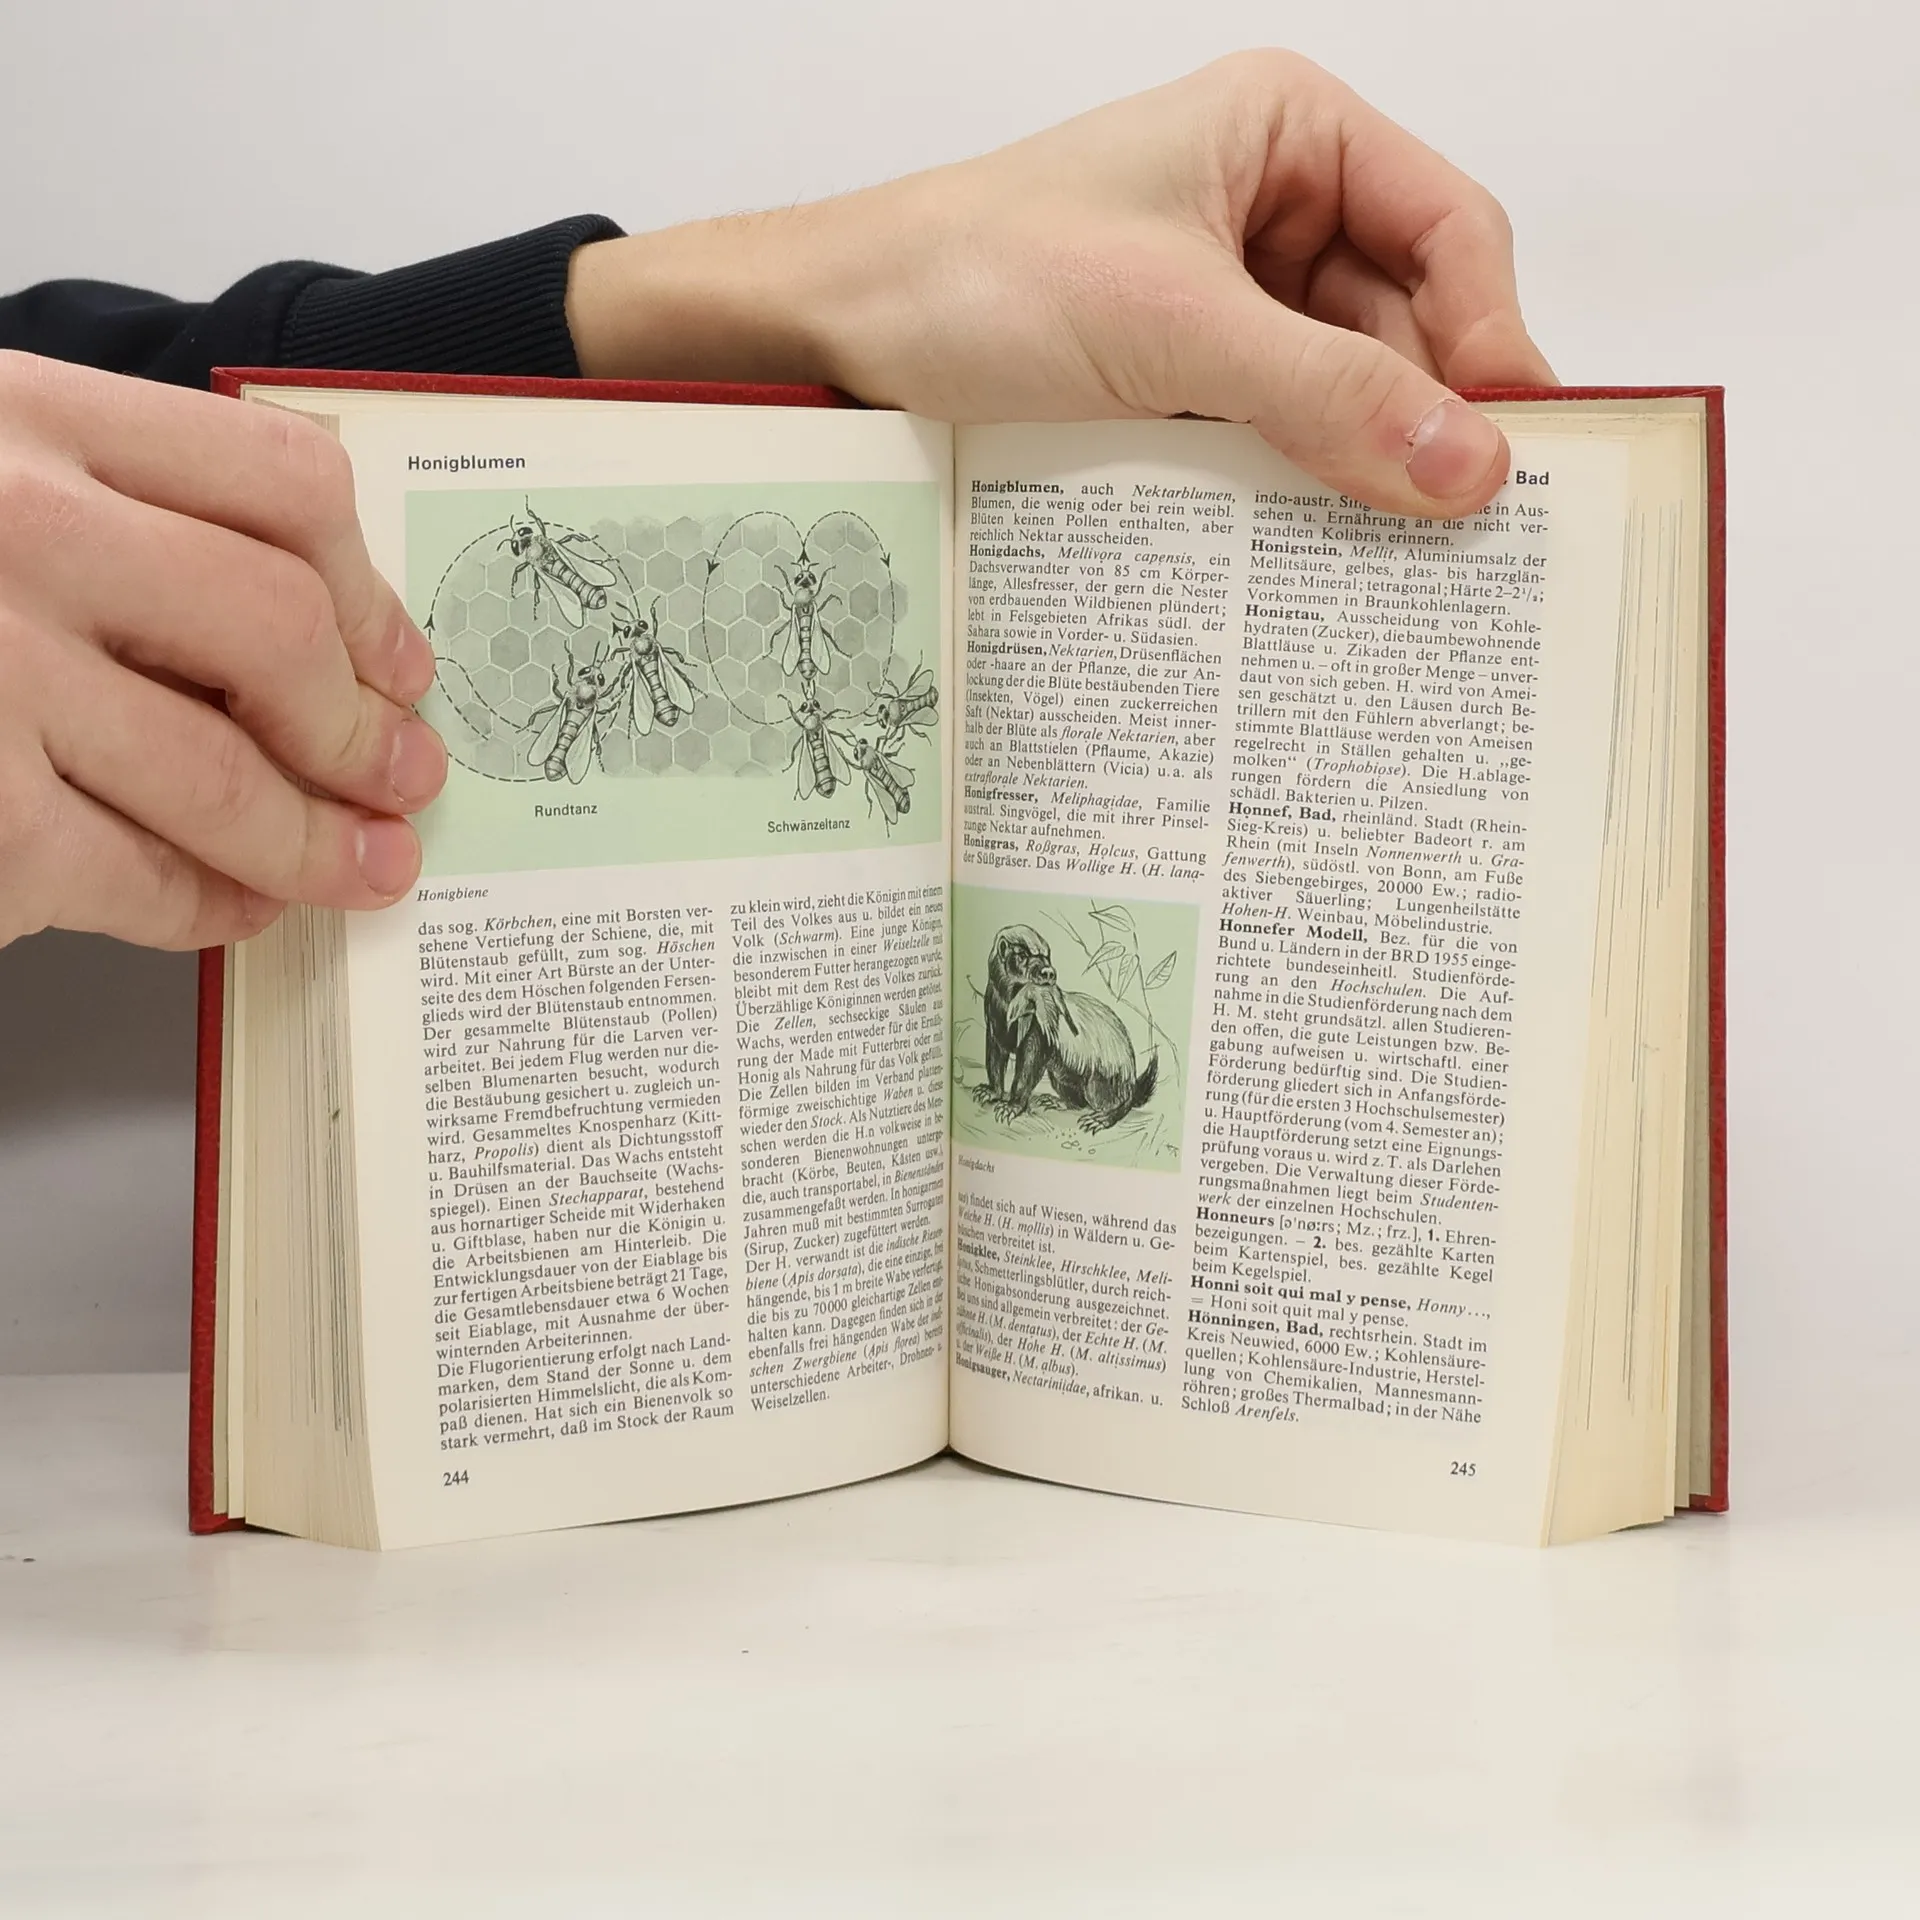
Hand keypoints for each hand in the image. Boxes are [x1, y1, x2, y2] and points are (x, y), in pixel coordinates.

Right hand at [0, 353, 445, 950]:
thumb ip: (112, 510)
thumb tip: (317, 634)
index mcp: (24, 415)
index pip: (276, 478)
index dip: (370, 588)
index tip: (402, 660)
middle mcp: (10, 525)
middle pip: (276, 629)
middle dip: (363, 727)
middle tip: (407, 777)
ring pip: (219, 773)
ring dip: (315, 839)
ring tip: (367, 868)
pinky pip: (127, 874)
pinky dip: (205, 905)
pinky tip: (238, 909)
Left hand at [570, 51, 1554, 516]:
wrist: (836, 337)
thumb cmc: (975, 277)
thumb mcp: (1169, 328)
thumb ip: (1324, 395)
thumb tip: (1470, 469)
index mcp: (1288, 136)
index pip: (1451, 229)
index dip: (1492, 336)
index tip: (1507, 450)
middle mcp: (1271, 211)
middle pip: (1408, 322)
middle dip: (1425, 418)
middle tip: (1457, 538)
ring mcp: (1227, 303)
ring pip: (1344, 392)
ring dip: (1358, 468)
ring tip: (1385, 560)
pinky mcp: (1183, 382)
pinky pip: (1276, 437)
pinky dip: (1295, 490)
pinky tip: (1306, 551)